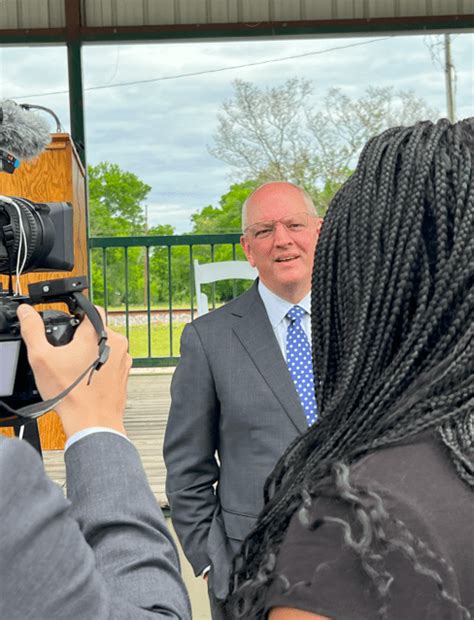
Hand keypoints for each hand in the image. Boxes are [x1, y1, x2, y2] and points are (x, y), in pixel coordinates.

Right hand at [17, 304, 131, 437]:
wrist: (93, 422)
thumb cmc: (71, 395)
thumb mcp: (42, 358)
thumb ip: (33, 330)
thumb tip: (26, 313)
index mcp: (98, 333)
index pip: (91, 309)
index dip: (77, 312)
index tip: (69, 321)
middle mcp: (116, 343)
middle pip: (97, 329)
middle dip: (82, 337)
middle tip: (67, 353)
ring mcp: (124, 359)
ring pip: (105, 346)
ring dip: (92, 352)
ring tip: (76, 369)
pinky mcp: (125, 374)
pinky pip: (112, 362)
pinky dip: (100, 366)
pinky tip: (87, 379)